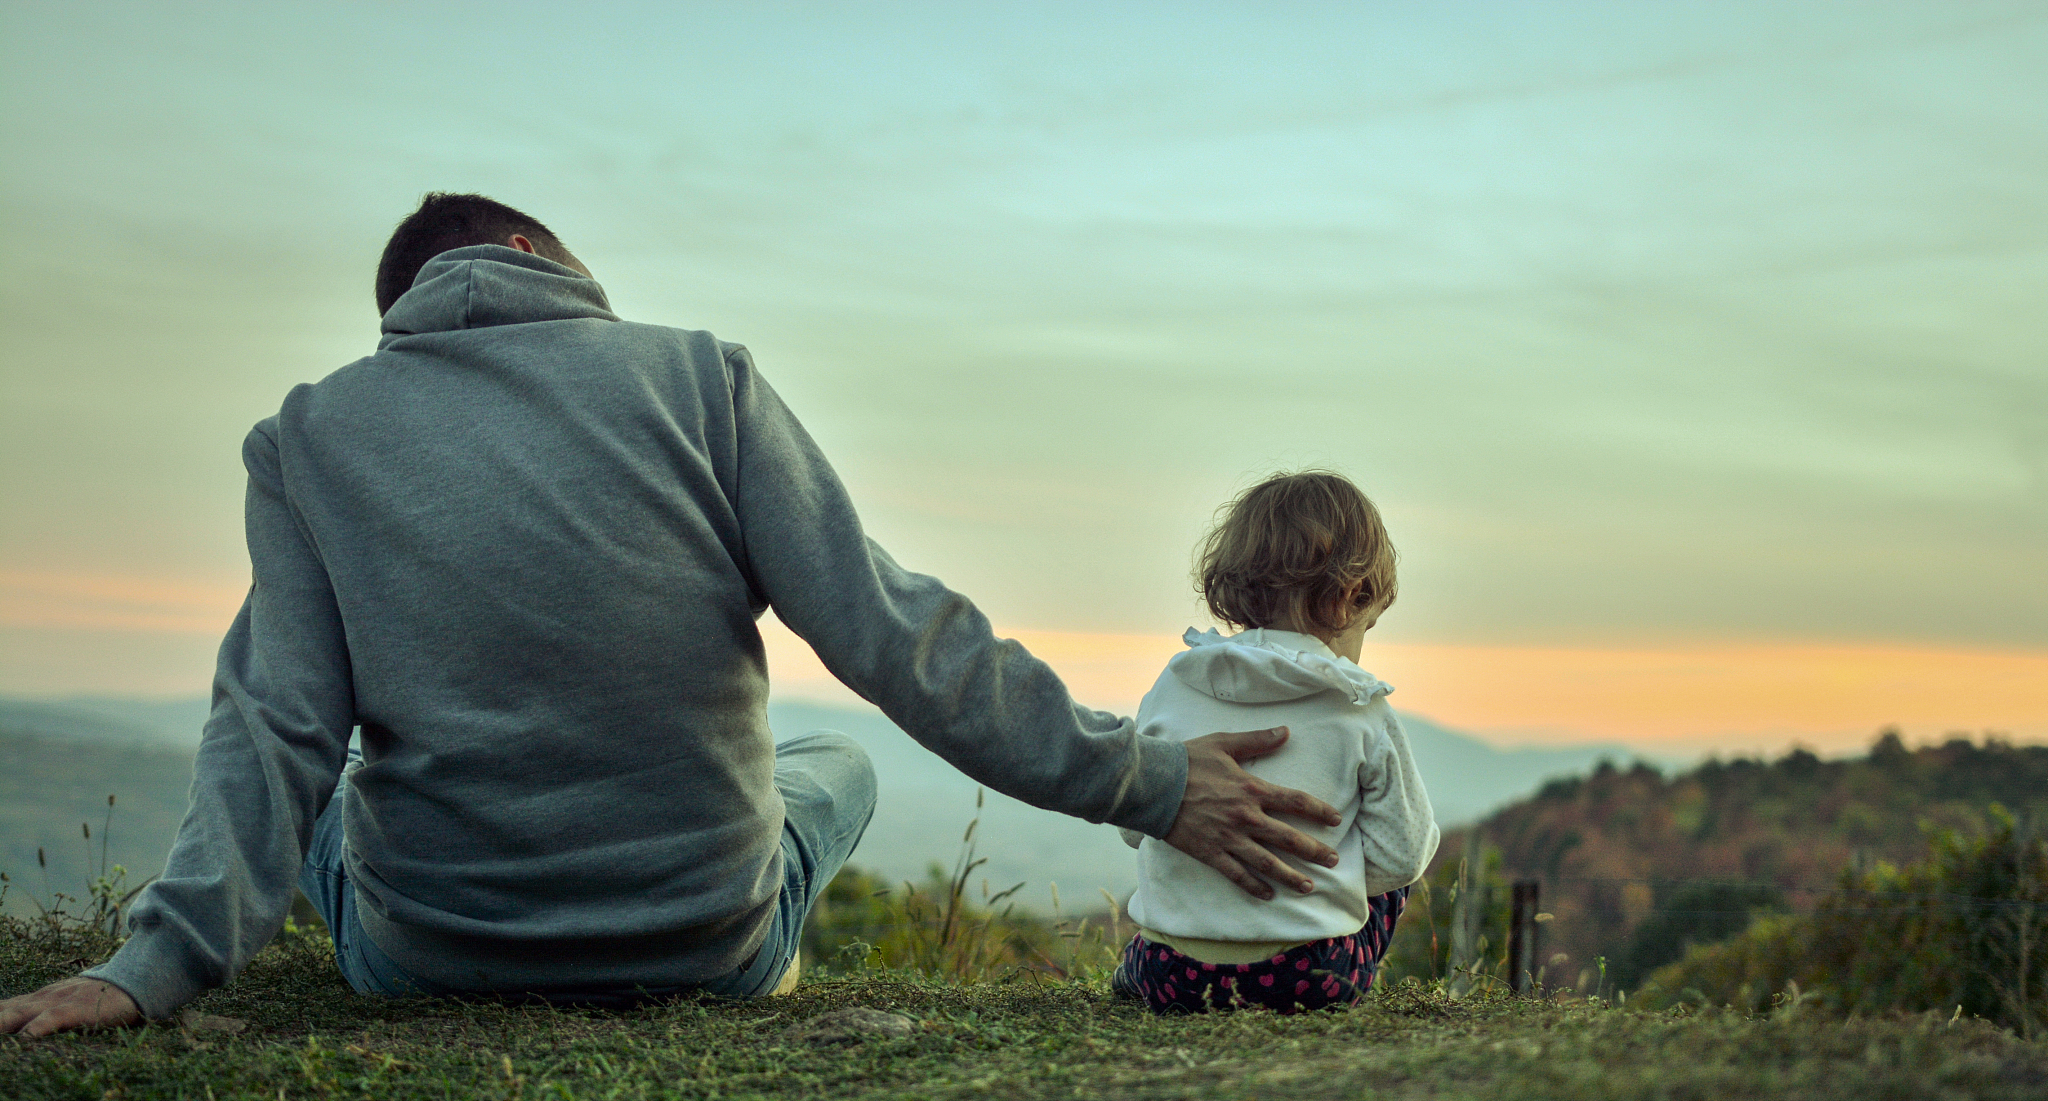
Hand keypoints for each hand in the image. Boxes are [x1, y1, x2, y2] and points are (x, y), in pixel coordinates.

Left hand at [0, 976, 141, 1038]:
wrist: (133, 984)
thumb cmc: (97, 999)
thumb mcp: (62, 1003)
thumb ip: (40, 1016)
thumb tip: (22, 1034)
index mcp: (34, 1000)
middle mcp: (37, 1000)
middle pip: (0, 1011)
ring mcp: (54, 1002)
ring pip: (14, 1014)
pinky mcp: (74, 1009)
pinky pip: (49, 1020)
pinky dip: (34, 1029)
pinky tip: (25, 1039)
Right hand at [1163, 726, 1341, 899]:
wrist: (1154, 784)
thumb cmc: (1188, 761)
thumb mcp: (1224, 743)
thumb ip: (1257, 740)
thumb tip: (1285, 731)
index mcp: (1252, 790)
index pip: (1296, 801)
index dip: (1319, 811)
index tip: (1336, 819)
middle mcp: (1246, 817)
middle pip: (1289, 838)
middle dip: (1315, 851)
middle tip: (1334, 860)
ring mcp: (1229, 838)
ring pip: (1268, 863)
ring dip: (1291, 876)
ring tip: (1309, 886)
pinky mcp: (1210, 853)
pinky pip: (1237, 874)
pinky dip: (1254, 886)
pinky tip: (1268, 894)